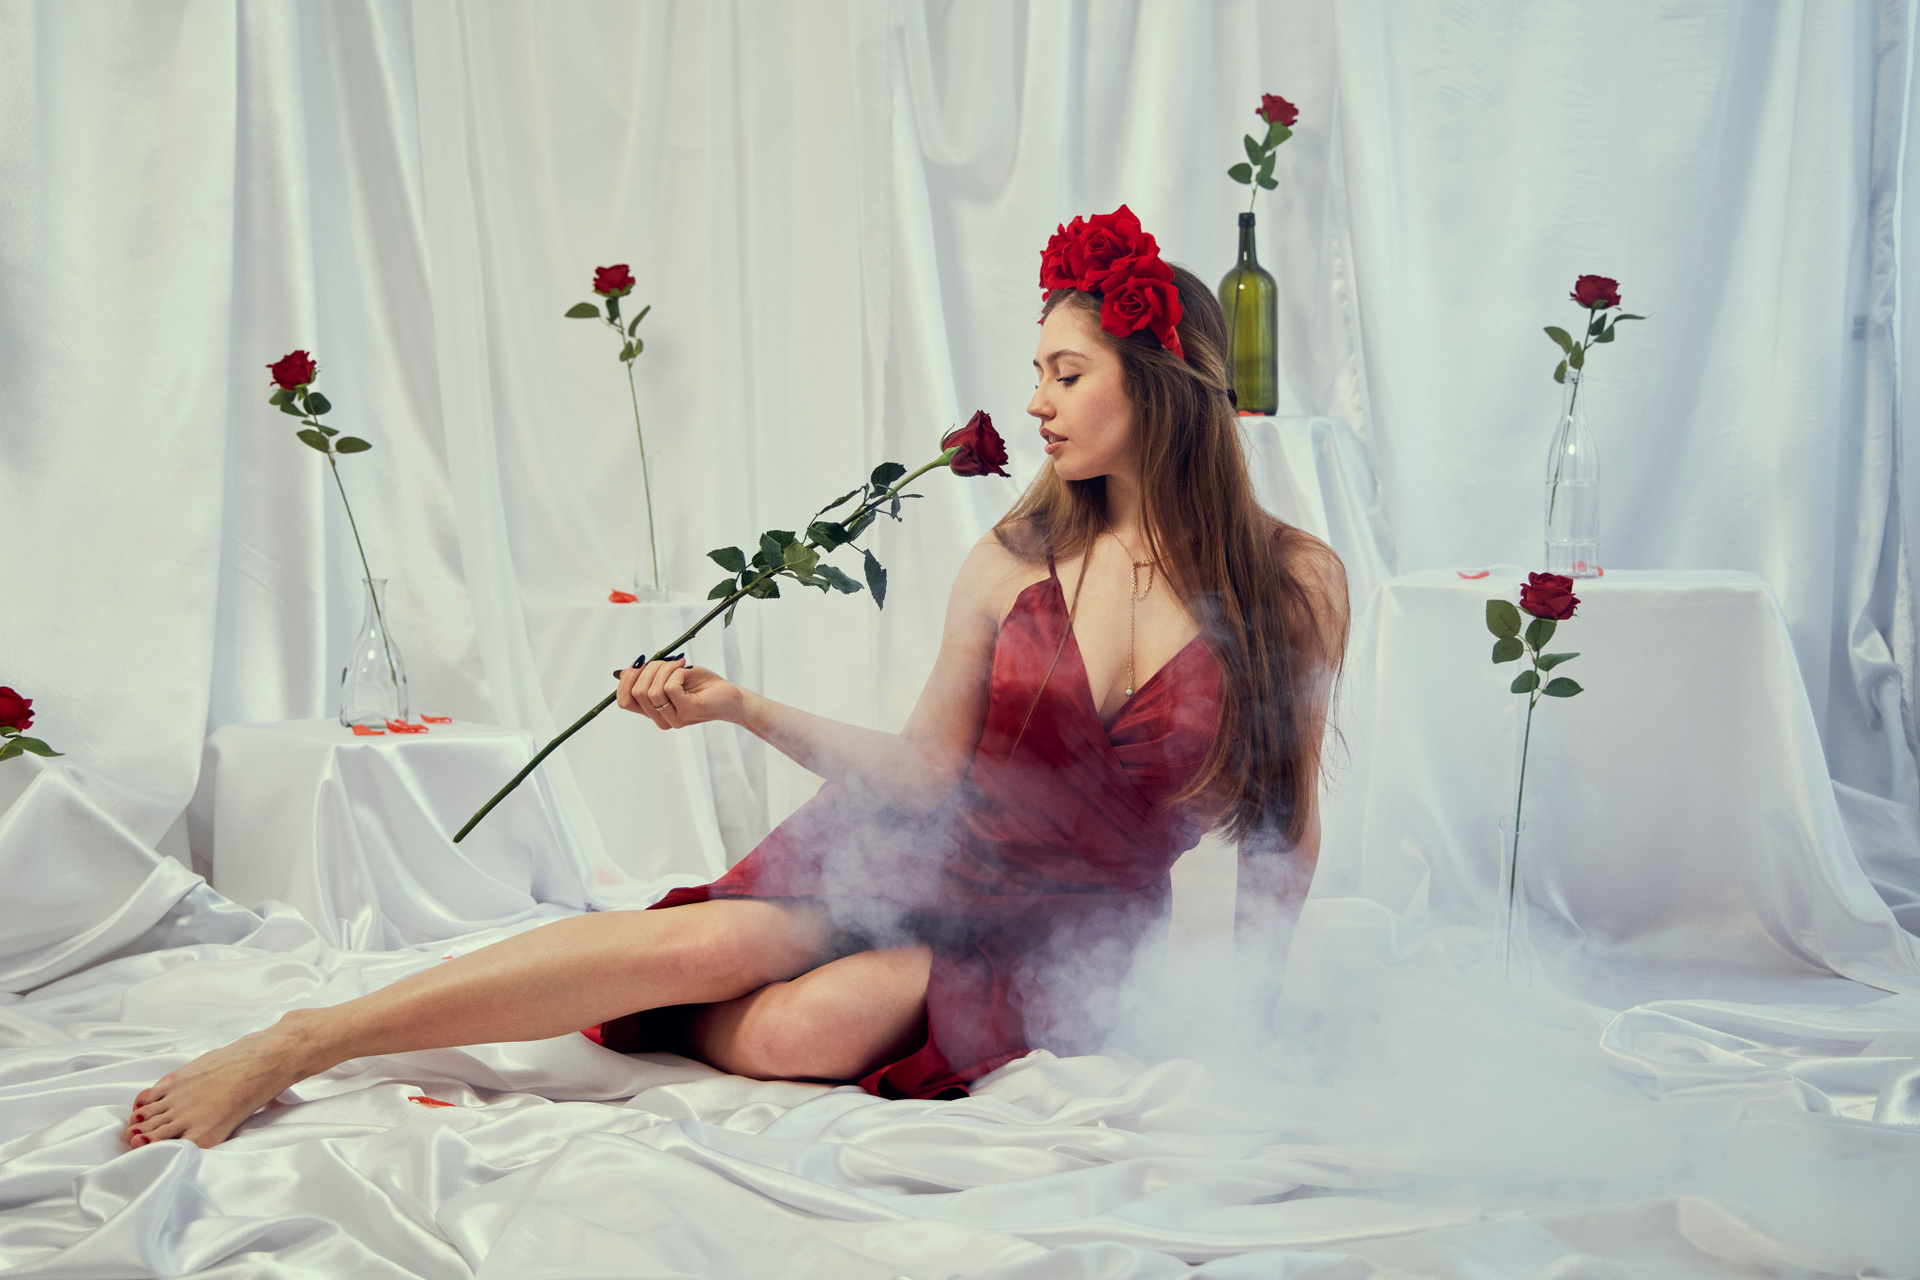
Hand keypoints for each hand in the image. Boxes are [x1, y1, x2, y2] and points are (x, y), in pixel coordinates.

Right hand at [615, 657, 740, 730]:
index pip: (625, 702)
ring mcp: (675, 718)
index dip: (626, 681)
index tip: (639, 663)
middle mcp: (662, 719)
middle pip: (637, 693)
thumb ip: (648, 676)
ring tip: (680, 664)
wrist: (730, 696)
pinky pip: (670, 687)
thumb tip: (620, 673)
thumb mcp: (669, 676)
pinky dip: (677, 672)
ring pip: (652, 691)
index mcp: (654, 712)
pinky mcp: (689, 710)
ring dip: (665, 669)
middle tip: (668, 662)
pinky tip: (688, 671)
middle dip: (649, 670)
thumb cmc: (701, 685)